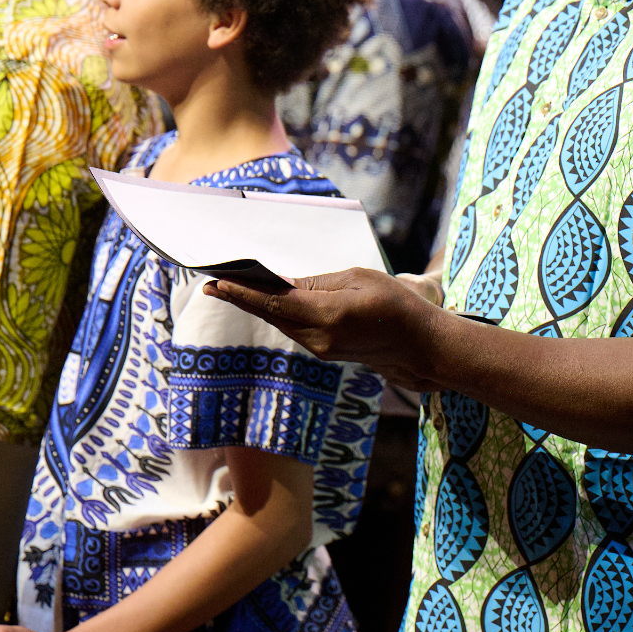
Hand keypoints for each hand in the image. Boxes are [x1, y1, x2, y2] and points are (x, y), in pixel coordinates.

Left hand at [201, 269, 441, 389]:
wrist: (418, 344)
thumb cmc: (395, 304)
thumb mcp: (356, 279)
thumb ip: (316, 284)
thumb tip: (283, 284)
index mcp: (327, 316)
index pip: (274, 303)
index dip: (243, 293)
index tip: (217, 283)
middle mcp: (318, 338)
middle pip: (272, 314)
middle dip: (243, 298)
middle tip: (214, 282)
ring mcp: (320, 349)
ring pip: (281, 322)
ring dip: (258, 306)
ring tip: (233, 288)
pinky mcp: (325, 351)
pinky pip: (294, 328)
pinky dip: (278, 314)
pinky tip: (268, 301)